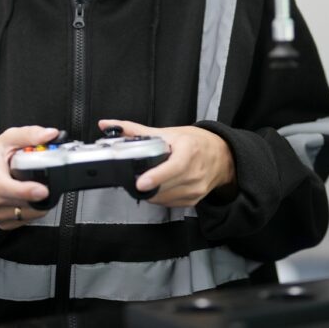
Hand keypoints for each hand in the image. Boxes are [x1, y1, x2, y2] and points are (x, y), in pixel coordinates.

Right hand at [0, 125, 58, 229]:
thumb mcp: (8, 139)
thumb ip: (29, 135)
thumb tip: (50, 134)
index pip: (6, 188)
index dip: (26, 191)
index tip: (43, 190)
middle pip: (20, 203)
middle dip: (40, 197)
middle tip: (51, 187)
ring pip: (24, 215)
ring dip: (38, 205)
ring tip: (42, 191)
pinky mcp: (1, 222)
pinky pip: (23, 222)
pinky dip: (33, 213)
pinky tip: (33, 201)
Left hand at [98, 119, 236, 207]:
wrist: (221, 156)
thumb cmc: (195, 143)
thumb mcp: (167, 133)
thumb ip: (134, 130)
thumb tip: (107, 125)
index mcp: (190, 151)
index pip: (174, 167)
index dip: (156, 176)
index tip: (141, 182)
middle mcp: (195, 172)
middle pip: (165, 185)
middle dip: (147, 184)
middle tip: (135, 179)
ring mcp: (196, 188)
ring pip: (164, 197)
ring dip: (151, 192)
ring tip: (148, 180)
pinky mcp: (193, 200)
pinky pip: (169, 203)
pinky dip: (159, 197)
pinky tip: (158, 187)